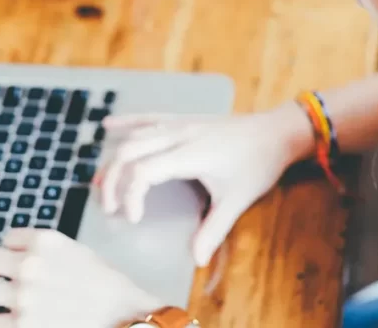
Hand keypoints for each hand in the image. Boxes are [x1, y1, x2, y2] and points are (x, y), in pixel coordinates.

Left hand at [0, 229, 161, 327]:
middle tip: (3, 279)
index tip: (22, 259)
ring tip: (10, 301)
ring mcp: (22, 298)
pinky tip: (15, 320)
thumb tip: (11, 254)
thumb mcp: (73, 251)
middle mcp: (29, 266)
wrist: (121, 315)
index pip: (6, 238)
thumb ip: (41, 250)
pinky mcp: (20, 327)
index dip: (14, 250)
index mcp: (44, 242)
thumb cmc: (103, 284)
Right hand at [96, 102, 313, 266]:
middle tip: (110, 209)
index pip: (143, 171)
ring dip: (115, 159)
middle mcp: (178, 134)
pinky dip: (126, 122)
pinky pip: (148, 117)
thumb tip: (196, 260)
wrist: (277, 131)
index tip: (133, 220)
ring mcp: (180, 123)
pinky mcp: (184, 119)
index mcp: (189, 154)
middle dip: (113, 180)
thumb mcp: (237, 199)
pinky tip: (108, 126)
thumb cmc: (258, 164)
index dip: (131, 196)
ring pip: (135, 136)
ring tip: (101, 182)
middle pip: (130, 152)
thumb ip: (214, 229)